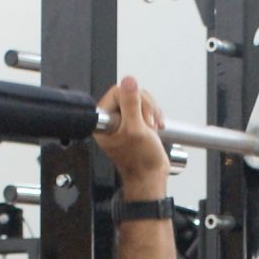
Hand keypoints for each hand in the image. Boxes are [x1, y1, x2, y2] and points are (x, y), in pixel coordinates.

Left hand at [93, 75, 169, 194]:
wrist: (151, 176)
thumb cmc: (140, 161)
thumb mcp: (136, 129)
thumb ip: (131, 104)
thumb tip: (128, 82)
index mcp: (103, 122)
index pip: (117, 92)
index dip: (133, 101)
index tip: (139, 115)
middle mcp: (111, 120)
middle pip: (130, 93)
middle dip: (145, 107)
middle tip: (146, 123)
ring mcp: (124, 121)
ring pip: (140, 99)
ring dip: (151, 112)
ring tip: (151, 127)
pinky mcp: (135, 122)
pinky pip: (146, 107)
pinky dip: (154, 115)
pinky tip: (155, 127)